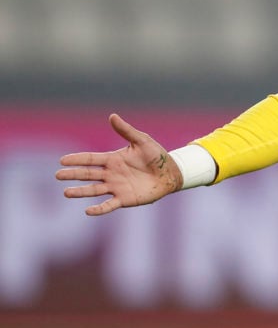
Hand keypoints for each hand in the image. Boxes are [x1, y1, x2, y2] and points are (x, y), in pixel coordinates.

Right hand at [56, 114, 182, 215]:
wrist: (170, 173)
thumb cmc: (156, 156)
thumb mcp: (142, 140)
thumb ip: (126, 130)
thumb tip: (112, 116)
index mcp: (112, 159)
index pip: (91, 159)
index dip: (77, 159)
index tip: (62, 160)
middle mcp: (111, 174)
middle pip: (88, 174)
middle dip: (73, 174)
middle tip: (58, 175)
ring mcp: (116, 187)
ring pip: (94, 190)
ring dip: (80, 192)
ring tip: (66, 192)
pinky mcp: (124, 199)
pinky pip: (109, 205)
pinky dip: (99, 209)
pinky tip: (88, 211)